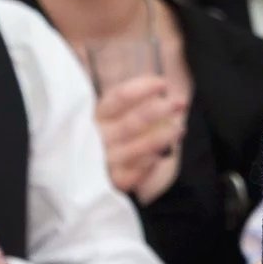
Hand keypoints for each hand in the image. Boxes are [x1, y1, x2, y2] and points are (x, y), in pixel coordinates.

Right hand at [93, 74, 186, 203]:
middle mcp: (98, 138)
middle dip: (158, 111)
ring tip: (179, 129)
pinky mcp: (112, 180)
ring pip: (138, 148)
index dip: (142, 89)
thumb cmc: (104, 134)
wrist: (82, 170)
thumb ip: (131, 102)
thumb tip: (161, 86)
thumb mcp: (110, 115)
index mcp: (97, 116)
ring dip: (161, 137)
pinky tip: (159, 156)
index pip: (119, 98)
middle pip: (132, 123)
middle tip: (180, 103)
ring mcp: (105, 160)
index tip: (162, 83)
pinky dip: (148, 164)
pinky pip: (135, 173)